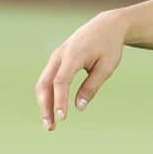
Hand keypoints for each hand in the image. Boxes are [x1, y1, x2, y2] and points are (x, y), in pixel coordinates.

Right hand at [35, 12, 126, 129]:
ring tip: (51, 125)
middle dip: (45, 107)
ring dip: (44, 104)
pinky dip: (48, 96)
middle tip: (51, 127)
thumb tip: (79, 107)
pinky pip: (48, 80)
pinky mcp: (56, 61)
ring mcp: (56, 57)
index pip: (61, 81)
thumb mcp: (107, 67)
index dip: (60, 100)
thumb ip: (92, 86)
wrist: (106, 26)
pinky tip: (52, 111)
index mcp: (73, 55)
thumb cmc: (109, 46)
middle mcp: (60, 55)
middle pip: (45, 83)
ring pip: (43, 83)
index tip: (62, 118)